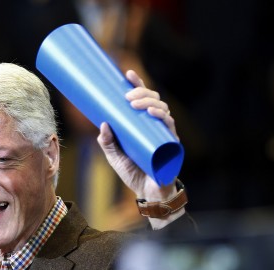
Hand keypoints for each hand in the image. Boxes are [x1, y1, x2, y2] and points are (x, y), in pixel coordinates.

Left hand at [97, 69, 178, 201]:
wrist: (148, 193)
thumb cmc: (133, 172)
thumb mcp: (115, 157)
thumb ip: (107, 142)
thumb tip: (103, 123)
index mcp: (142, 124)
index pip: (142, 99)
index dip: (137, 84)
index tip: (127, 73)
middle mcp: (155, 126)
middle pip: (154, 100)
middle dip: (141, 93)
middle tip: (127, 96)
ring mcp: (165, 133)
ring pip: (162, 109)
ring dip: (149, 102)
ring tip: (135, 104)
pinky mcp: (171, 144)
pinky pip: (169, 126)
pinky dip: (162, 117)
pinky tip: (154, 113)